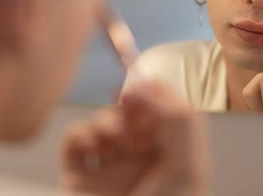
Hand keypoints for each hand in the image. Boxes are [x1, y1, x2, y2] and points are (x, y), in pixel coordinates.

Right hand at [60, 82, 207, 195]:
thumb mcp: (188, 168)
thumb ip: (177, 120)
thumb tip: (148, 84)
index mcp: (171, 155)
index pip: (161, 111)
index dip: (153, 93)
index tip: (143, 85)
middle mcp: (140, 159)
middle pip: (131, 113)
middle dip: (128, 104)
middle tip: (128, 102)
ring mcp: (108, 167)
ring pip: (103, 123)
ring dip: (106, 119)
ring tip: (113, 134)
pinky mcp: (78, 177)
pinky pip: (74, 141)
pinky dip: (80, 133)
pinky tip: (92, 143)